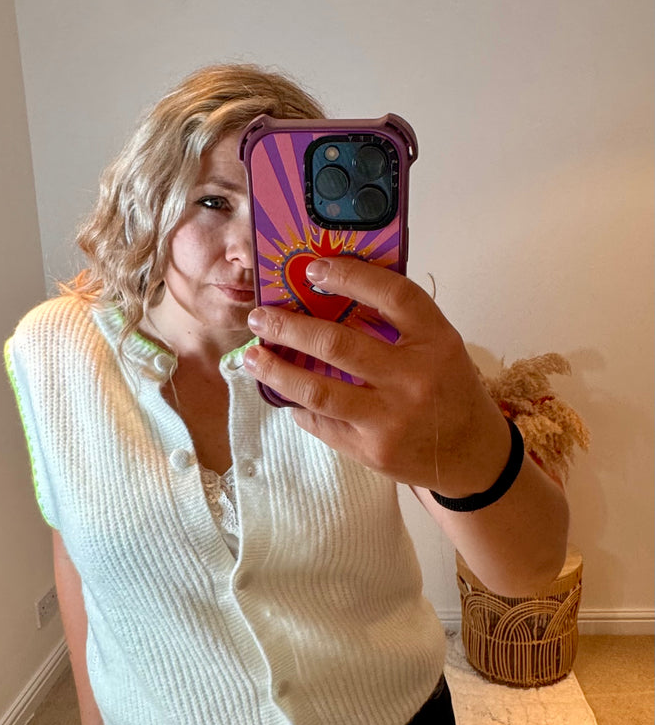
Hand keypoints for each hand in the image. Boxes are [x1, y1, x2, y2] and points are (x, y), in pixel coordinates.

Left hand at [243, 257, 511, 496]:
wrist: (471, 455)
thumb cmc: (450, 391)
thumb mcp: (440, 348)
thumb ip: (398, 324)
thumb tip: (330, 295)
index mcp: (436, 341)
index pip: (392, 295)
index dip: (350, 276)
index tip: (312, 269)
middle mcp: (414, 379)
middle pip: (339, 344)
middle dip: (290, 327)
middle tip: (261, 317)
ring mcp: (391, 419)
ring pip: (319, 391)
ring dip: (278, 371)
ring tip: (253, 357)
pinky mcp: (372, 450)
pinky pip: (322, 424)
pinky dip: (298, 407)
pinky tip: (284, 394)